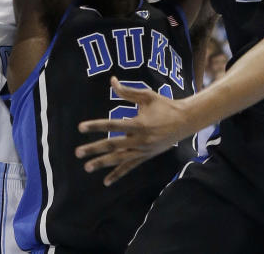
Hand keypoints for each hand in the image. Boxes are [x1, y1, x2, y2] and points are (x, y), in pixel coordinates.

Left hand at [74, 78, 192, 185]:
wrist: (185, 121)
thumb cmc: (165, 105)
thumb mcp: (147, 95)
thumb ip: (127, 91)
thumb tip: (112, 81)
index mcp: (139, 124)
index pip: (112, 125)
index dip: (96, 126)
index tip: (81, 127)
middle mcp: (140, 140)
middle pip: (112, 146)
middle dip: (94, 149)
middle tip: (77, 153)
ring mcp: (143, 150)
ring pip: (119, 159)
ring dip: (102, 163)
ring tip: (87, 167)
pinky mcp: (146, 156)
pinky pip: (129, 167)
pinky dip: (118, 174)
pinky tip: (106, 181)